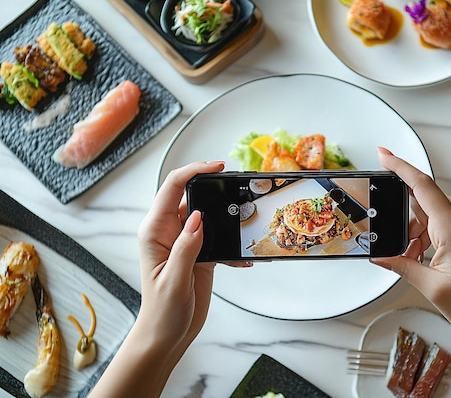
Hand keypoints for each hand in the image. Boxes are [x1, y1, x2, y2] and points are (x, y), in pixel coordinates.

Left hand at [136, 161, 223, 358]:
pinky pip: (218, 235)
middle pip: (191, 195)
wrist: (167, 335)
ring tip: (245, 217)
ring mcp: (185, 240)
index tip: (217, 166)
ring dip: (226, 214)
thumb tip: (198, 217)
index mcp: (155, 231)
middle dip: (213, 186)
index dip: (193, 171)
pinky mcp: (200, 252)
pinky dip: (232, 242)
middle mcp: (169, 231)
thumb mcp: (173, 281)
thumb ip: (185, 247)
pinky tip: (242, 258)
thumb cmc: (162, 312)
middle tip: (237, 184)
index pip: (172, 189)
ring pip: (207, 213)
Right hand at [371, 148, 450, 345]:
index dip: (399, 166)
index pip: (421, 185)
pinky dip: (429, 233)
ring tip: (415, 261)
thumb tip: (378, 255)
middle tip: (398, 249)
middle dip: (404, 221)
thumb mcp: (430, 286)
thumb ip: (400, 264)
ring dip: (417, 231)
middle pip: (422, 201)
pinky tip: (425, 257)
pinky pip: (444, 218)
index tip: (382, 154)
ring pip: (431, 212)